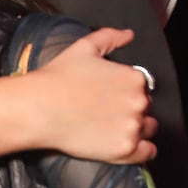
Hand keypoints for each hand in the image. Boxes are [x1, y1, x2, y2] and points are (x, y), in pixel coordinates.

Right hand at [38, 29, 157, 164]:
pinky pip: (147, 152)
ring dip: (137, 128)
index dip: (126, 90)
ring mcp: (133, 127)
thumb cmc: (58, 78)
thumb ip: (110, 37)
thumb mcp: (84, 47)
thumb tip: (128, 35)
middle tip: (107, 110)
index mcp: (133, 77)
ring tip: (112, 127)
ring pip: (148, 129)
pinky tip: (124, 143)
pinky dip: (141, 150)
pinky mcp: (125, 149)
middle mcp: (138, 102)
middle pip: (146, 107)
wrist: (39, 109)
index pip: (142, 85)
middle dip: (131, 108)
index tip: (111, 94)